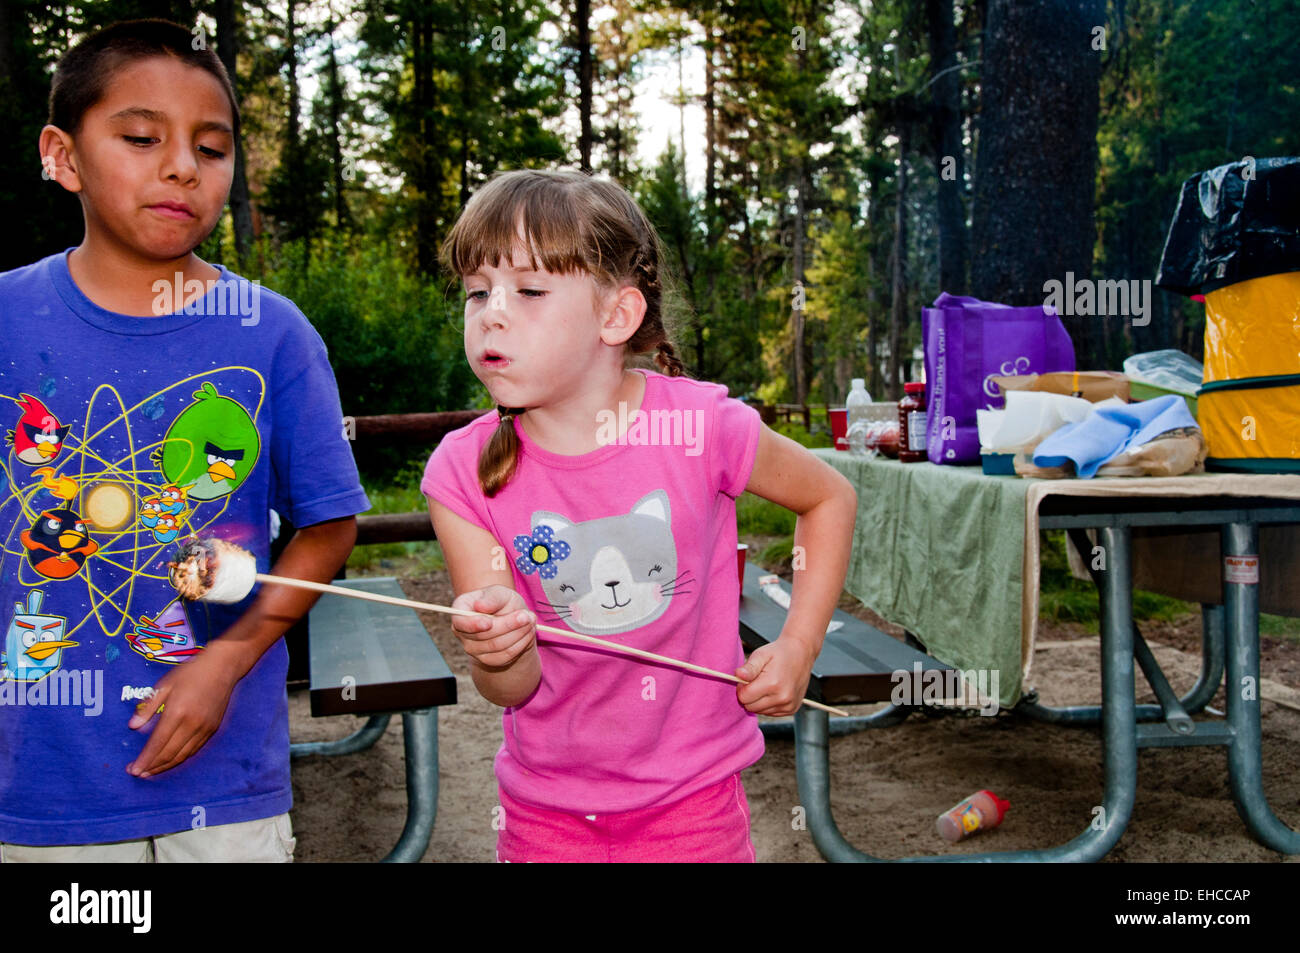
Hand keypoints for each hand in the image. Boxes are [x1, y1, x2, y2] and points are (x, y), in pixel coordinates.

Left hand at [125, 640, 243, 777]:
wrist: (222, 667)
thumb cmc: (190, 673)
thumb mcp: (164, 684)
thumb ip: (148, 706)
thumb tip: (132, 726)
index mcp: (177, 712)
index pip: (157, 743)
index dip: (145, 759)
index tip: (132, 770)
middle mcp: (192, 724)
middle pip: (169, 753)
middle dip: (152, 766)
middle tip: (137, 772)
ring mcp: (204, 728)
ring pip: (182, 755)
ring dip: (165, 766)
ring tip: (150, 772)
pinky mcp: (212, 729)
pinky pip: (194, 750)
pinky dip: (180, 759)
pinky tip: (170, 761)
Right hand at [450, 585, 536, 668]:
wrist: (513, 620)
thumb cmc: (503, 603)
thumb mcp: (501, 593)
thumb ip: (492, 598)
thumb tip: (480, 606)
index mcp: (460, 610)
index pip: (460, 622)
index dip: (473, 624)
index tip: (488, 623)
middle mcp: (462, 631)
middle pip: (482, 635)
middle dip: (508, 625)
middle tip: (526, 616)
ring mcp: (472, 648)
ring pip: (496, 645)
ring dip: (517, 633)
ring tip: (529, 621)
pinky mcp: (487, 660)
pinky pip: (505, 655)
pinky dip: (520, 643)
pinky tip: (527, 632)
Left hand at [734, 636, 816, 716]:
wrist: (801, 653)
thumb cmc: (778, 653)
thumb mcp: (761, 655)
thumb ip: (749, 667)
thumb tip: (738, 675)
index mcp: (773, 684)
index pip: (744, 697)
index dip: (741, 688)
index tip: (746, 679)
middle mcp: (782, 698)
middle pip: (751, 707)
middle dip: (749, 695)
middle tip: (756, 681)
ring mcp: (788, 706)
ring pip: (760, 711)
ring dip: (758, 701)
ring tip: (766, 685)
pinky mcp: (792, 709)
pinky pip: (770, 713)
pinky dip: (768, 704)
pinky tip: (773, 691)